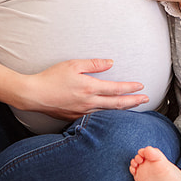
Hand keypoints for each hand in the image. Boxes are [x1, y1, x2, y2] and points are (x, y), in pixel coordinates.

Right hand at [17, 59, 148, 120]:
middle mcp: (89, 102)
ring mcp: (82, 112)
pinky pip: (96, 116)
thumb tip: (110, 63)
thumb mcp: (73, 65)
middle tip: (146, 99)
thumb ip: (94, 64)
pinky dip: (108, 115)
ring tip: (132, 106)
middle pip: (117, 104)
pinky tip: (110, 113)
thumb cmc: (52, 77)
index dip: (130, 88)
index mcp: (90, 88)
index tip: (141, 87)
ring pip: (108, 112)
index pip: (116, 89)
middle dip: (133, 101)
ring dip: (122, 109)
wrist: (34, 95)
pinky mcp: (75, 117)